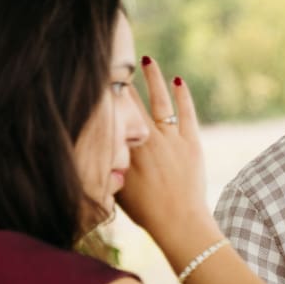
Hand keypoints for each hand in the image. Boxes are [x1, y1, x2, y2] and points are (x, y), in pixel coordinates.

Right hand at [115, 55, 217, 258]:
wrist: (179, 223)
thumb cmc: (145, 211)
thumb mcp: (116, 187)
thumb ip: (108, 164)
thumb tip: (93, 151)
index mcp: (126, 147)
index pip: (113, 112)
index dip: (106, 93)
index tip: (98, 76)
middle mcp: (147, 137)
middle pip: (133, 101)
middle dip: (124, 79)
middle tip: (117, 60)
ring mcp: (171, 138)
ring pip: (160, 99)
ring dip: (153, 77)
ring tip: (147, 60)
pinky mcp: (191, 142)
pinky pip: (186, 112)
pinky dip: (182, 95)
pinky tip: (178, 81)